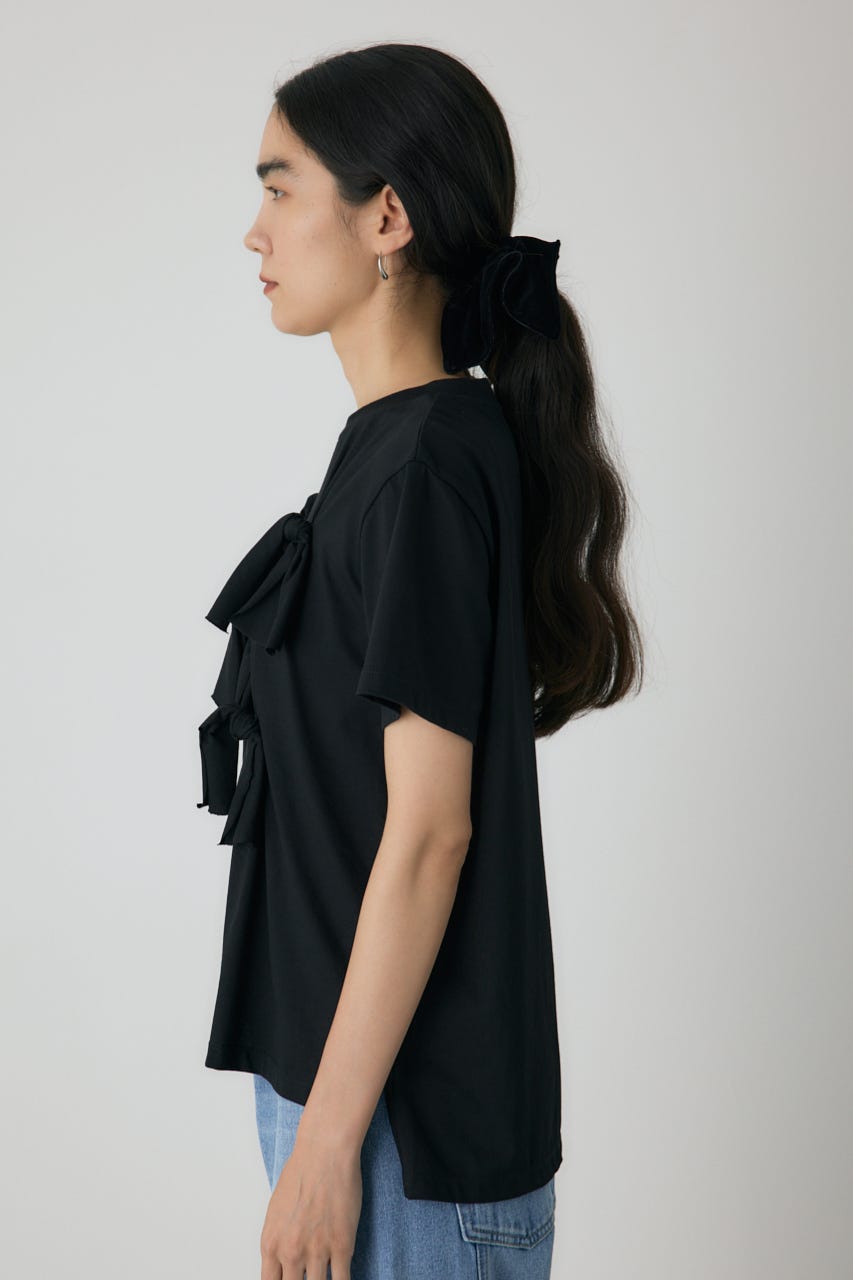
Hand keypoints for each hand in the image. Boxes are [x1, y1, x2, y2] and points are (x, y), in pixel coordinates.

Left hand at [259, 1126, 361, 1278]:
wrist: (324, 1152)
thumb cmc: (300, 1173)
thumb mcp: (276, 1212)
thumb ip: (279, 1241)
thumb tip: (284, 1262)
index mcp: (270, 1244)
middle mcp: (290, 1252)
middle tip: (307, 1276)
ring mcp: (316, 1251)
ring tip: (323, 1275)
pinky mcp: (342, 1245)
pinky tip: (341, 1278)